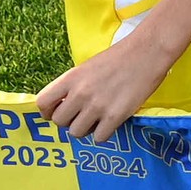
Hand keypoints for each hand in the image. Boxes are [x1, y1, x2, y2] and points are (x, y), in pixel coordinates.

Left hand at [35, 28, 178, 143]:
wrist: (147, 52)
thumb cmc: (119, 57)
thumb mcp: (88, 67)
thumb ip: (74, 86)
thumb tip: (65, 105)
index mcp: (71, 78)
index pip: (43, 103)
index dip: (48, 111)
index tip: (57, 112)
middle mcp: (80, 93)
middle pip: (59, 122)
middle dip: (69, 121)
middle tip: (81, 116)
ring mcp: (97, 106)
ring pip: (76, 133)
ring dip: (86, 129)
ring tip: (97, 120)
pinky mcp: (115, 116)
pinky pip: (99, 137)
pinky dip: (103, 133)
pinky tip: (110, 122)